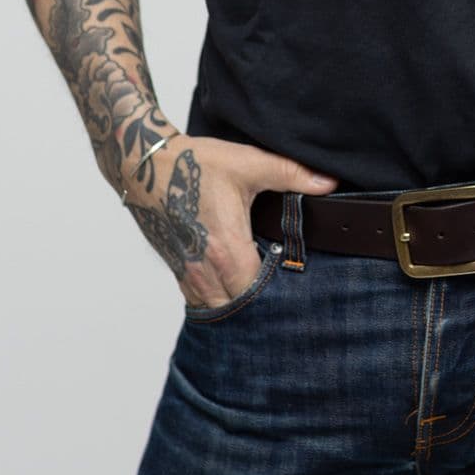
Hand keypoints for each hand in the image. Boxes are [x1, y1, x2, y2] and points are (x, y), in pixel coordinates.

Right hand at [121, 133, 339, 307]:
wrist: (144, 165)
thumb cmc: (194, 164)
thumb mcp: (248, 163)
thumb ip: (291, 174)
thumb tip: (330, 182)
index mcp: (227, 249)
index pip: (260, 294)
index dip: (282, 297)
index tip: (300, 292)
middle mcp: (205, 269)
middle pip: (240, 310)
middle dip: (263, 308)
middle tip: (288, 300)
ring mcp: (188, 273)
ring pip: (219, 310)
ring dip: (240, 307)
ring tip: (264, 299)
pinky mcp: (177, 271)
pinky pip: (201, 301)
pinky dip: (220, 300)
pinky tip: (236, 289)